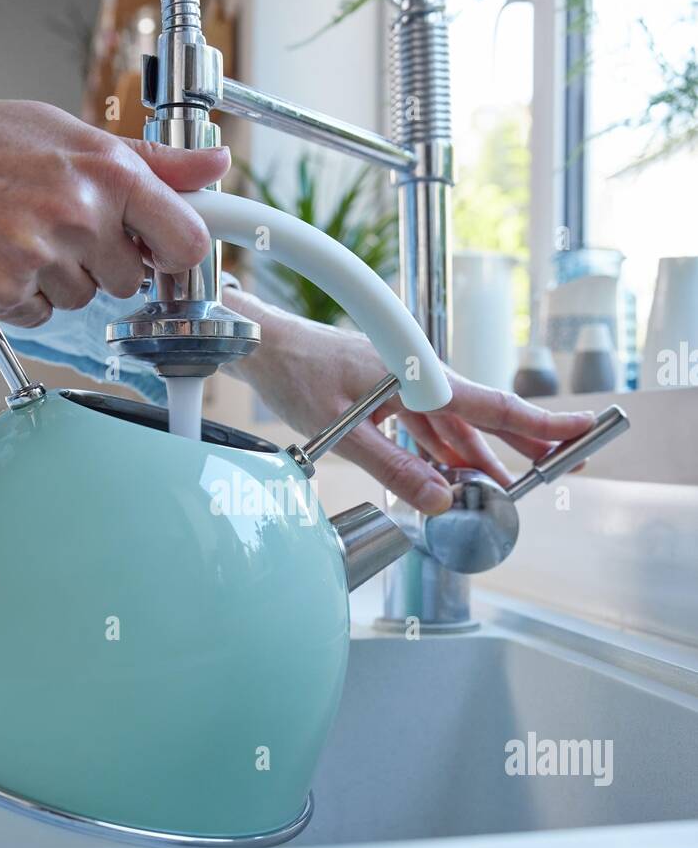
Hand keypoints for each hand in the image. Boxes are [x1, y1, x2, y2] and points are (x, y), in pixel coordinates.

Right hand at [0, 90, 229, 326]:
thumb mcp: (71, 132)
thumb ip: (152, 161)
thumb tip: (215, 167)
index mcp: (108, 172)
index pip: (187, 242)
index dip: (174, 253)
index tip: (158, 250)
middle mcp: (80, 215)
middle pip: (131, 280)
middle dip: (102, 262)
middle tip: (58, 225)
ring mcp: (42, 258)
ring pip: (84, 300)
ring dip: (59, 278)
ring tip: (20, 234)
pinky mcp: (5, 292)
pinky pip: (41, 314)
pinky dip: (23, 295)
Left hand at [223, 291, 594, 514]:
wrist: (265, 347)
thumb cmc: (297, 374)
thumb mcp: (343, 432)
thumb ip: (394, 469)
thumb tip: (440, 500)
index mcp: (420, 376)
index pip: (494, 404)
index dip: (542, 424)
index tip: (582, 430)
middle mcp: (421, 377)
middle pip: (485, 415)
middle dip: (527, 441)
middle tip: (567, 463)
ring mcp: (406, 385)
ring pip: (457, 426)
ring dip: (483, 455)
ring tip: (513, 484)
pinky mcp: (389, 394)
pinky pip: (429, 427)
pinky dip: (446, 452)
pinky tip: (457, 474)